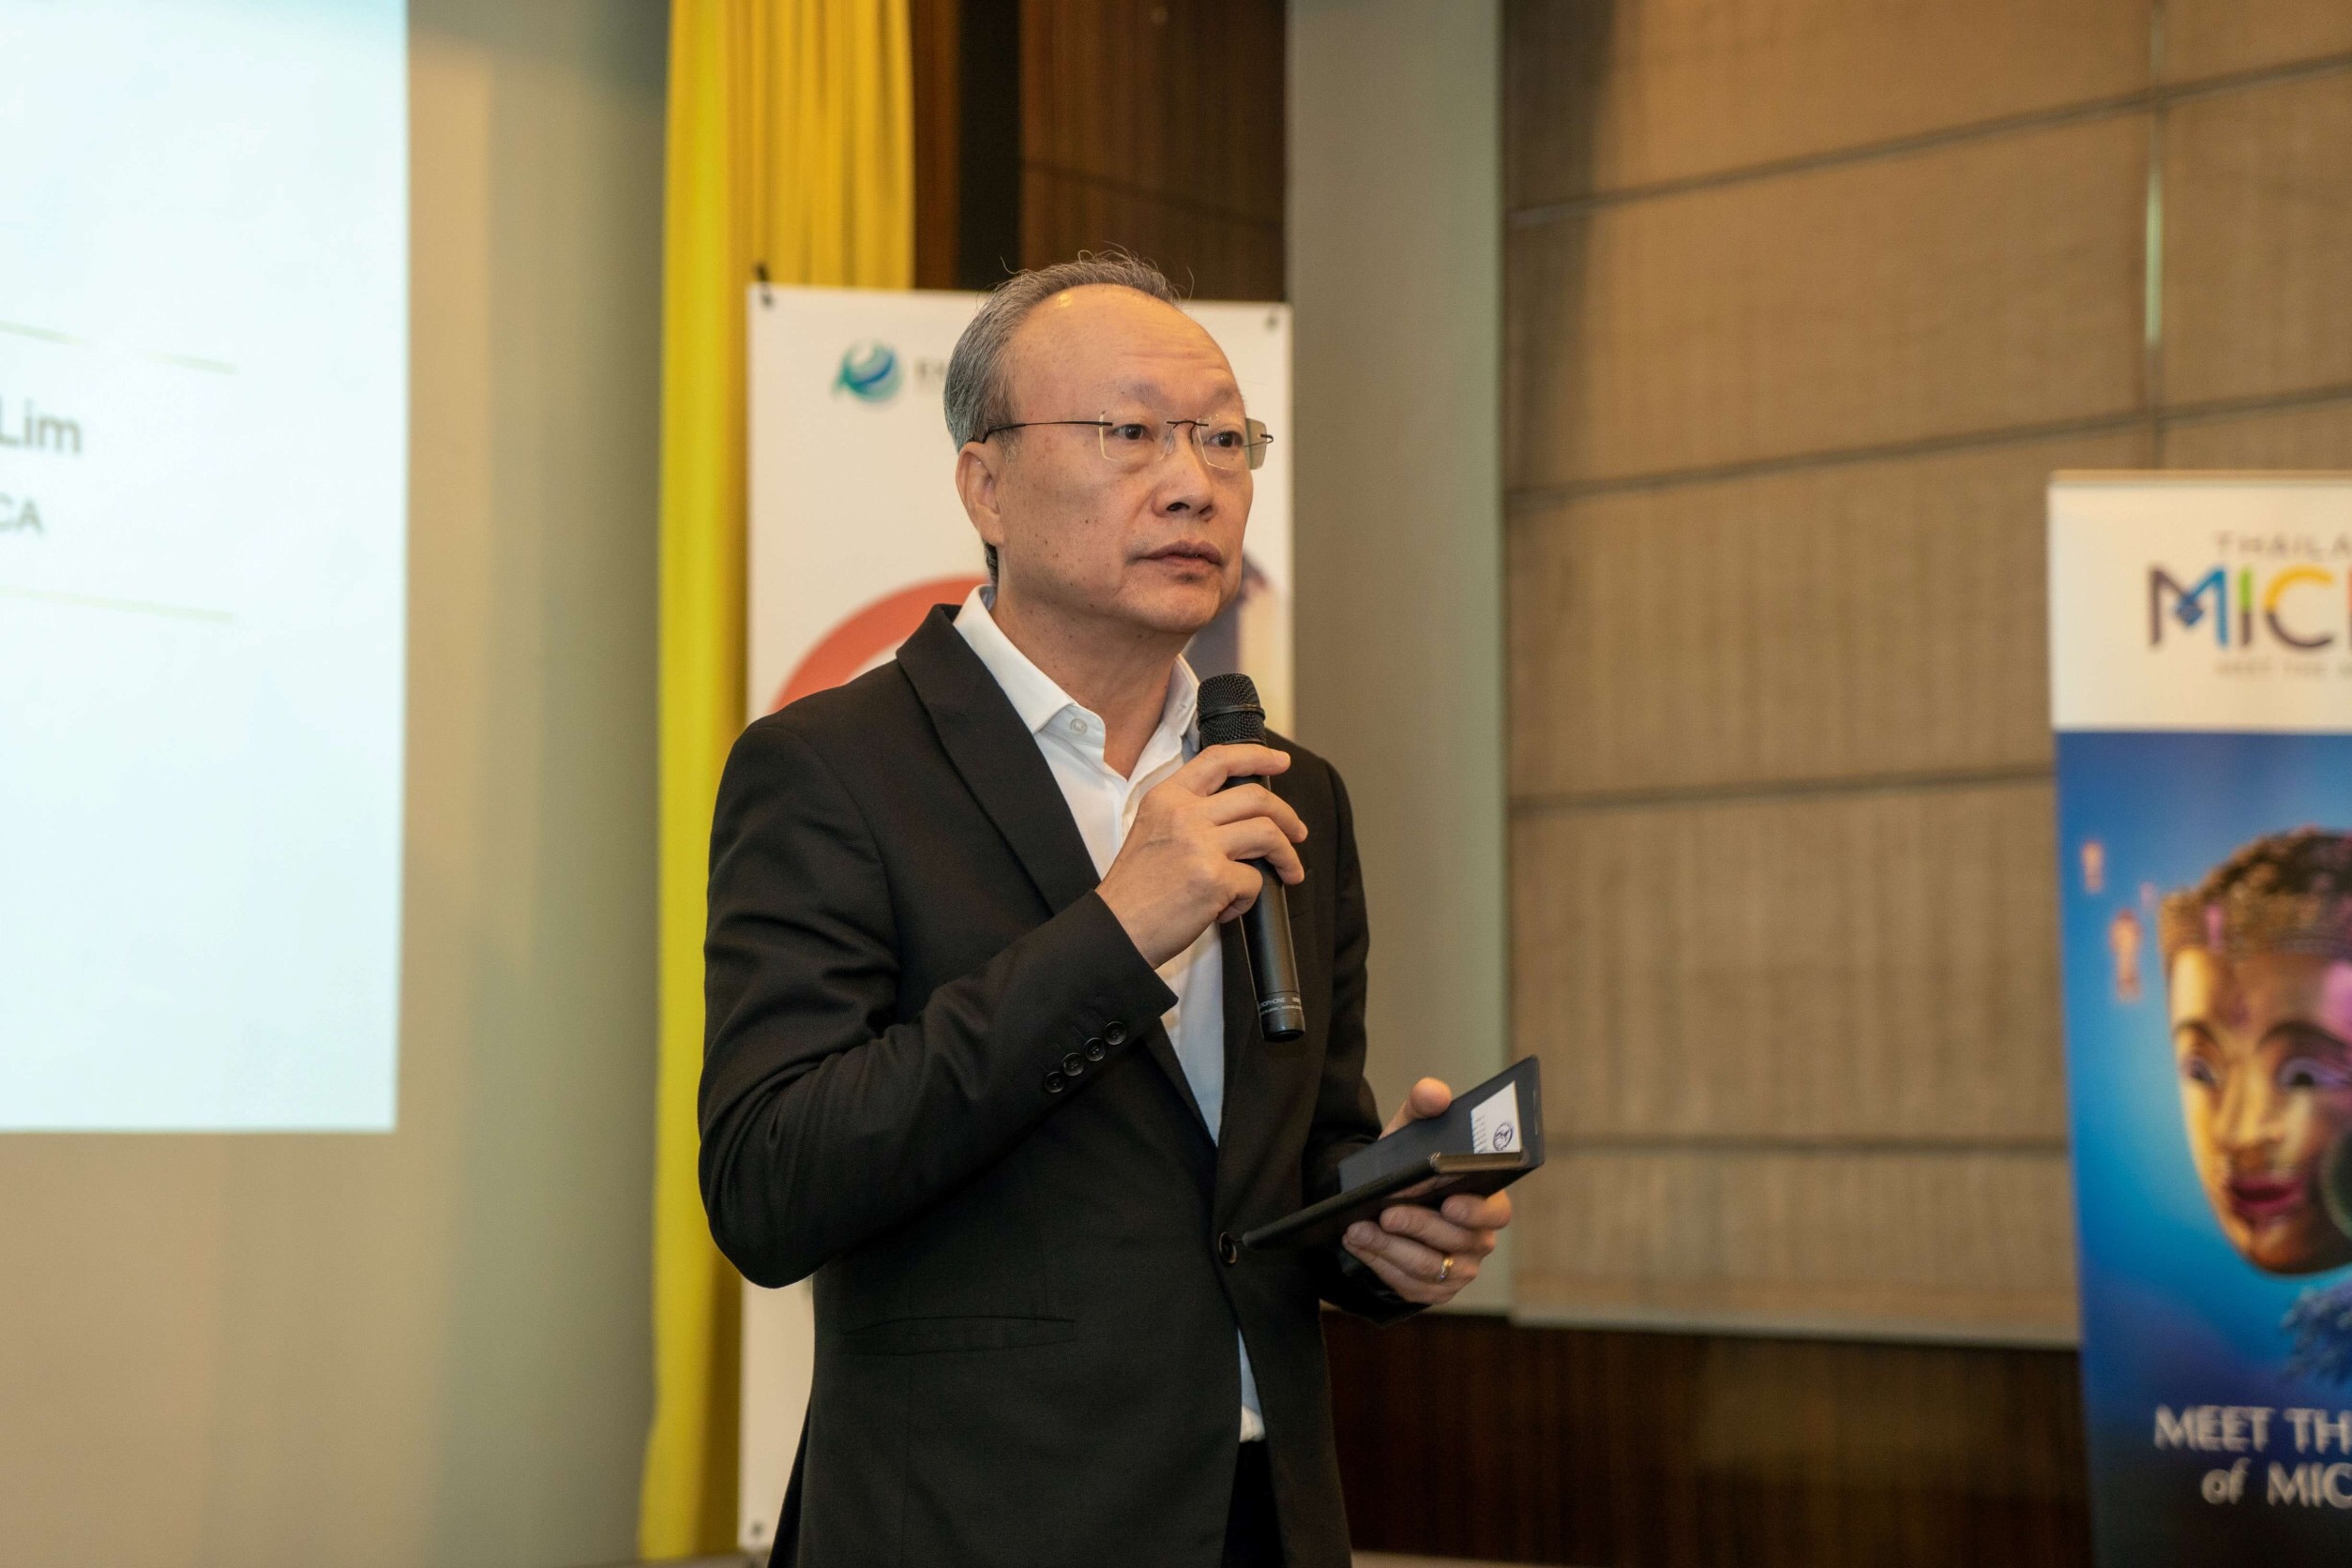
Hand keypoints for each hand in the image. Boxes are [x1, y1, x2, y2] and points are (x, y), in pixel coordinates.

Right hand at [1097, 744, 1306, 966]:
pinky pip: (1254, 881)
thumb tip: (1239, 816)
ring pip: (1267, 834)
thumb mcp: (1151, 831)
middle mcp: (1183, 814)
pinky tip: (1227, 910)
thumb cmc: (1134, 891)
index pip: (1219, 759)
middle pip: (1256, 798)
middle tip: (1298, 832)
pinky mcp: (1214, 878)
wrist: (1115, 930)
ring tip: (1291, 871)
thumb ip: (1188, 814)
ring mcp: (1200, 844)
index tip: (1280, 761)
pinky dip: (1248, 899)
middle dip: (1288, 816)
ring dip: (1287, 855)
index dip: (1256, 756)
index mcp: (1166, 797)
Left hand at [1341, 1078, 1510, 1306]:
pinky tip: (1358, 1245)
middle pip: (1457, 1241)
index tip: (1450, 1203)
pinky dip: (1381, 1264)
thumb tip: (1435, 1093)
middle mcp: (1479, 1240)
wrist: (1382, 1199)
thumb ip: (1423, 1106)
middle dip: (1419, 1227)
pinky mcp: (1432, 1289)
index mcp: (1486, 1200)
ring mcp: (1459, 1269)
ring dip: (1391, 1248)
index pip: (1497, 1212)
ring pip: (1429, 1267)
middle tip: (1388, 1213)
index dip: (1477, 1211)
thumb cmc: (1408, 1165)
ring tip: (1358, 1229)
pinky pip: (1408, 1285)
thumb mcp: (1410, 1132)